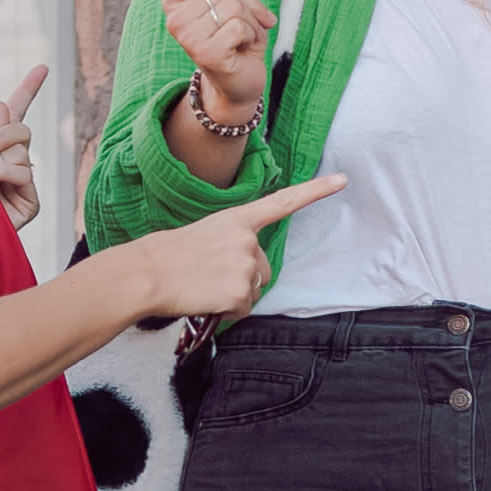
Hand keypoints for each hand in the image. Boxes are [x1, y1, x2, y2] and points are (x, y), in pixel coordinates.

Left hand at [0, 61, 46, 224]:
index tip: (43, 68)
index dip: (29, 89)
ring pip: (19, 152)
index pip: (16, 113)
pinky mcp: (30, 202)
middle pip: (20, 131)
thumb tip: (4, 103)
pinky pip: (22, 173)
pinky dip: (0, 173)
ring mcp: (23, 182)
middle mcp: (13, 161)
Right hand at [112, 173, 343, 321]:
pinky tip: (205, 299)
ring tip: (202, 286)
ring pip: (252, 291)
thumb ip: (231, 246)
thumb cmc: (166, 256)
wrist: (147, 274)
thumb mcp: (203, 236)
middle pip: (263, 269)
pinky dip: (225, 311)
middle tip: (207, 276)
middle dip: (242, 278)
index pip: (283, 202)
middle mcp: (248, 239)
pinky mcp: (242, 291)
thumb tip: (244, 276)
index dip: (315, 190)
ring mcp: (247, 265)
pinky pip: (243, 310)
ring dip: (232, 295)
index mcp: (236, 218)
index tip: (343, 179)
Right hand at [157, 0, 276, 132]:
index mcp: (177, 0)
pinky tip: (241, 51)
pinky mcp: (204, 53)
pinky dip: (250, 37)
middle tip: (249, 27)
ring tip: (242, 40)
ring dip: (251, 24)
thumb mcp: (237, 1)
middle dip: (250, 6)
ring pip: (235, 8)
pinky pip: (239, 27)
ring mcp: (187, 37)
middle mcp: (175, 18)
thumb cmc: (236, 38)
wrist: (239, 83)